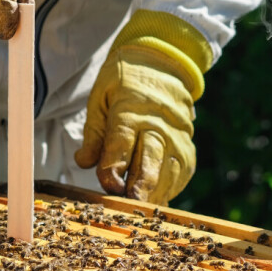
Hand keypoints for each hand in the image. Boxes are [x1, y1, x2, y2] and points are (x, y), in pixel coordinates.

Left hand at [75, 42, 198, 205]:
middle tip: (128, 207)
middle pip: (151, 163)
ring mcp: (177, 136)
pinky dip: (169, 188)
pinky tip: (155, 196)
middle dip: (139, 189)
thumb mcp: (99, 98)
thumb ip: (93, 133)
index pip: (122, 146)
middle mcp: (158, 125)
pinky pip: (182, 173)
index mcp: (131, 111)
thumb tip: (83, 162)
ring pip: (169, 173)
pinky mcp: (188, 145)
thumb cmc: (123, 81)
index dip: (113, 169)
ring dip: (154, 193)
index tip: (108, 185)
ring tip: (139, 207)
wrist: (161, 63)